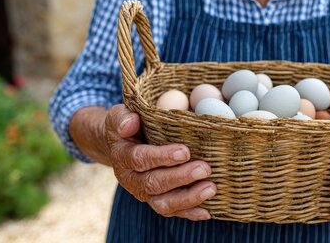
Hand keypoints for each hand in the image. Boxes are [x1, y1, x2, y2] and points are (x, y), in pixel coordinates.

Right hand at [105, 104, 215, 220]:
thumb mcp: (119, 116)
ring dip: (188, 198)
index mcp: (123, 157)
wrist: (123, 145)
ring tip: (211, 188)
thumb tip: (131, 123)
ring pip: (163, 203)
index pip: (139, 159)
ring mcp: (144, 194)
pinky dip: (190, 213)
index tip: (185, 152)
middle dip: (181, 177)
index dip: (162, 157)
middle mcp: (131, 180)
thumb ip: (122, 118)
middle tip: (204, 168)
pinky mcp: (157, 201)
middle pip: (154, 184)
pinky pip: (172, 211)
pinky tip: (208, 211)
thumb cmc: (128, 126)